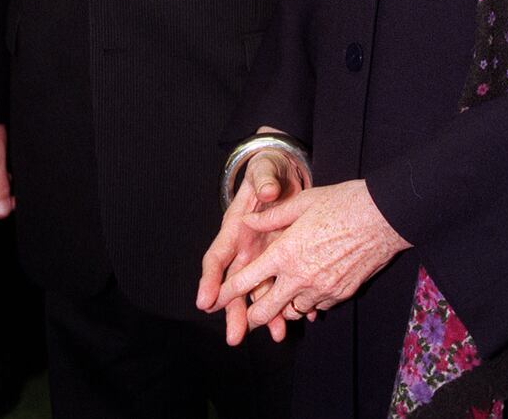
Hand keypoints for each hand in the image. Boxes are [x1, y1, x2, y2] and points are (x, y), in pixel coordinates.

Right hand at [197, 129, 307, 344]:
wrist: (283, 174)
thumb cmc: (267, 173)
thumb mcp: (265, 171)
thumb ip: (264, 180)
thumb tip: (266, 191)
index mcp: (234, 228)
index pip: (217, 257)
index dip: (210, 280)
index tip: (206, 301)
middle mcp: (245, 248)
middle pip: (235, 284)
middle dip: (234, 311)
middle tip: (236, 337)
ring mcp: (262, 256)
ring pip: (259, 290)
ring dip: (266, 313)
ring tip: (276, 334)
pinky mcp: (280, 258)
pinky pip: (282, 283)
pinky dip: (291, 300)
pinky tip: (301, 316)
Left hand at [211, 179, 409, 337]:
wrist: (384, 217)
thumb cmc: (342, 202)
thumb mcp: (303, 201)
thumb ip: (271, 216)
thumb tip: (247, 221)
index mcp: (285, 253)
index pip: (246, 282)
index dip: (227, 293)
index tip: (215, 300)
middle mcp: (299, 277)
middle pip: (264, 311)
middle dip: (250, 315)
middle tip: (246, 312)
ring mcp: (321, 290)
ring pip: (290, 312)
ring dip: (282, 307)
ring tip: (280, 297)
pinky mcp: (339, 295)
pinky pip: (315, 307)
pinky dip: (307, 303)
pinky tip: (309, 289)